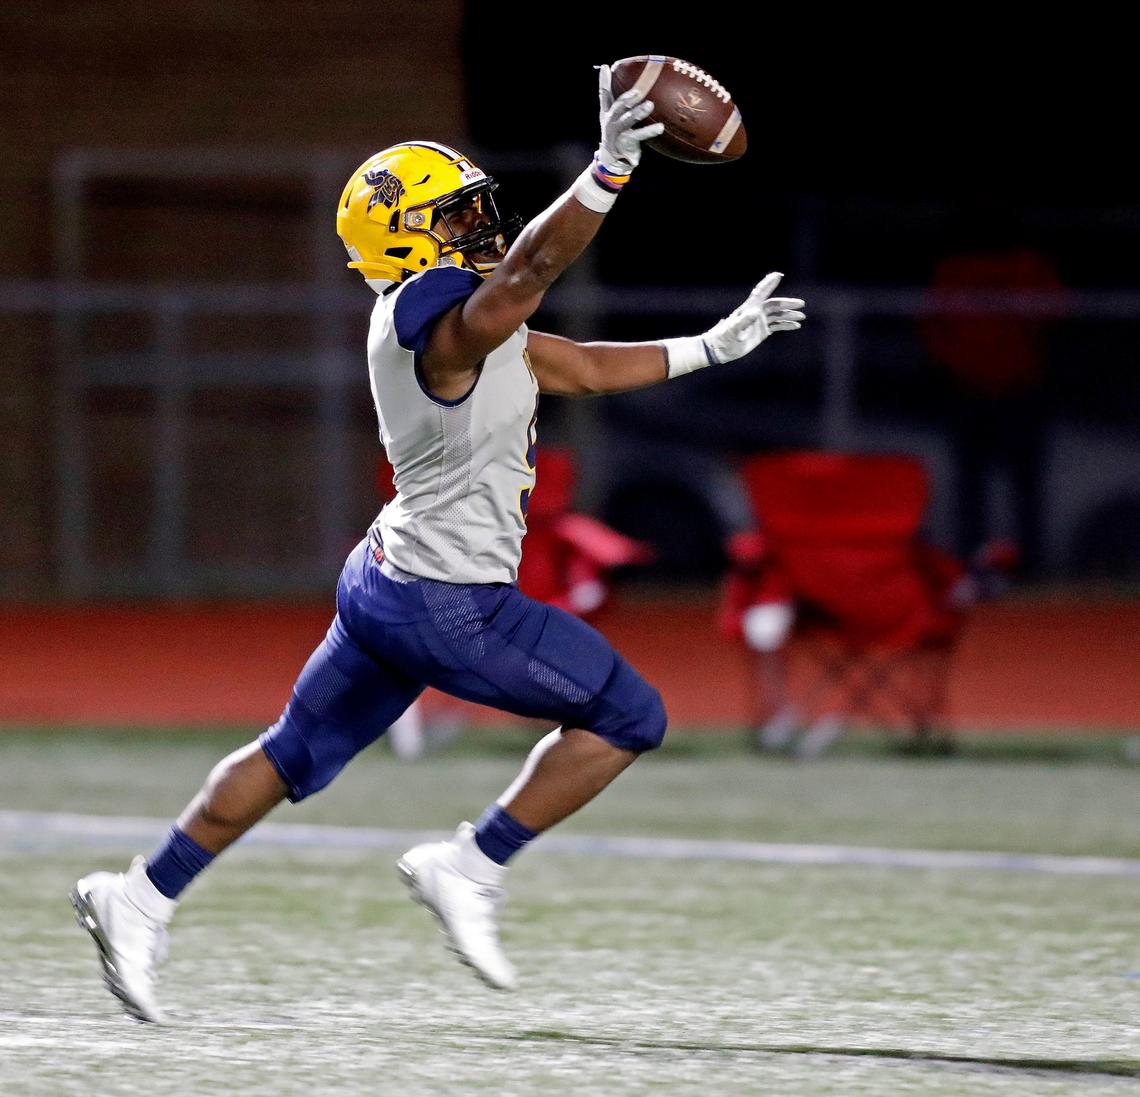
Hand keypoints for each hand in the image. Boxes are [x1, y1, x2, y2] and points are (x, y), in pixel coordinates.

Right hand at [595, 63, 664, 173]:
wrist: (612, 160)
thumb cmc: (615, 133)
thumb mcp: (611, 117)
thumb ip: (615, 100)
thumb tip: (613, 76)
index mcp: (607, 113)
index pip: (604, 95)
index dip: (604, 82)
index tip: (607, 67)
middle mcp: (610, 122)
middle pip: (617, 107)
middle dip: (627, 98)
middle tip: (638, 91)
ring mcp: (617, 134)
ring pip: (627, 120)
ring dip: (638, 112)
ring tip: (650, 105)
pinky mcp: (625, 144)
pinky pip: (639, 136)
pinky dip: (649, 131)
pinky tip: (660, 127)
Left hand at [661, 272, 805, 377]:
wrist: (719, 349)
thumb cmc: (723, 339)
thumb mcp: (732, 331)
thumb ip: (742, 322)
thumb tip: (755, 312)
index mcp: (749, 309)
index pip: (760, 293)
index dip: (768, 283)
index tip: (778, 275)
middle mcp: (756, 313)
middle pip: (774, 305)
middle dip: (787, 303)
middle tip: (801, 304)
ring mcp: (759, 322)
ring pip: (778, 315)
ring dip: (789, 315)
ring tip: (802, 316)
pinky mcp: (761, 332)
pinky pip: (777, 326)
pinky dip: (786, 325)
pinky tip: (795, 326)